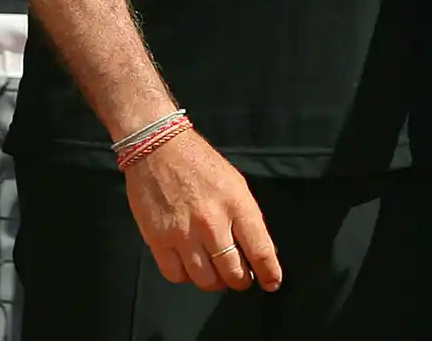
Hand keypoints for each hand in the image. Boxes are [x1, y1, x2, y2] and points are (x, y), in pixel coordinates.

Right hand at [123, 128, 281, 292]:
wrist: (160, 149)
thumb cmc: (201, 163)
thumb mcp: (236, 184)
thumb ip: (247, 217)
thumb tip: (259, 248)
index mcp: (237, 204)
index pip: (260, 249)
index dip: (269, 272)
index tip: (272, 282)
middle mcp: (212, 222)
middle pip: (233, 271)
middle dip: (242, 280)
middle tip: (243, 278)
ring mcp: (184, 233)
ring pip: (205, 279)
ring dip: (216, 282)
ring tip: (219, 275)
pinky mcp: (158, 240)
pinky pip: (176, 275)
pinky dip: (187, 278)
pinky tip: (192, 268)